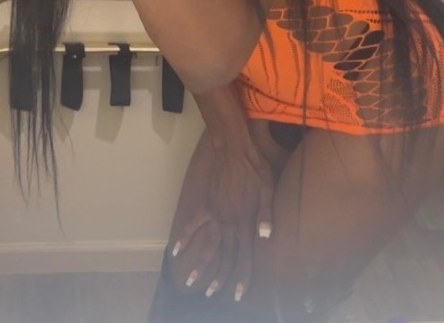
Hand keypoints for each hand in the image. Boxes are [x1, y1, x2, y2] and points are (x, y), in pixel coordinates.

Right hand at [172, 133, 274, 303]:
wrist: (234, 149)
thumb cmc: (256, 168)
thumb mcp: (268, 189)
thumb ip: (267, 214)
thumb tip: (265, 237)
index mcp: (244, 221)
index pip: (243, 255)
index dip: (242, 275)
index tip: (238, 293)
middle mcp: (228, 222)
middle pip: (225, 256)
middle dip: (220, 278)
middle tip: (212, 294)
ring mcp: (215, 215)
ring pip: (207, 245)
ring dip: (200, 265)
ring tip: (192, 282)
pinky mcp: (206, 205)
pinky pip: (193, 225)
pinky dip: (184, 237)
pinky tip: (175, 250)